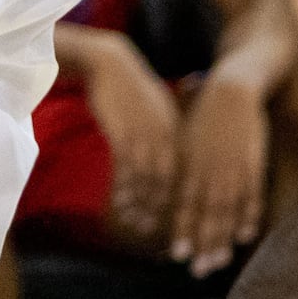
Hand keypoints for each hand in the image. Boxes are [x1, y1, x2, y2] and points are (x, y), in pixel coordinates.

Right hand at [78, 45, 180, 245]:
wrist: (110, 64)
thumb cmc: (134, 90)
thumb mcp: (159, 111)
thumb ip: (169, 135)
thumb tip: (175, 159)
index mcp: (177, 132)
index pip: (187, 174)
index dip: (185, 200)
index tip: (183, 223)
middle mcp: (165, 136)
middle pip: (171, 182)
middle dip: (167, 211)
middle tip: (164, 234)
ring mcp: (143, 135)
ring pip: (147, 179)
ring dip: (143, 205)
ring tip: (138, 224)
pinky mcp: (121, 133)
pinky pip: (125, 168)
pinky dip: (124, 188)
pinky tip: (120, 204)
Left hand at [168, 78, 270, 275]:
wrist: (230, 90)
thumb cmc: (203, 118)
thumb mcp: (185, 143)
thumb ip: (180, 170)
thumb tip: (166, 194)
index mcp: (190, 166)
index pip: (184, 204)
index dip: (181, 230)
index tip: (176, 255)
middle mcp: (209, 171)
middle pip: (206, 214)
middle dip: (203, 244)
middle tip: (199, 271)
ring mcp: (233, 169)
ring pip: (227, 209)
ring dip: (223, 238)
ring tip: (220, 263)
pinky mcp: (253, 164)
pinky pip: (252, 194)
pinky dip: (248, 215)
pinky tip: (245, 235)